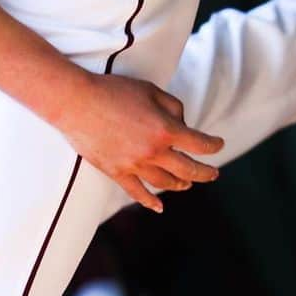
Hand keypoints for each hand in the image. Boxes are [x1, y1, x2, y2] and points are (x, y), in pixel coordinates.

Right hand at [59, 72, 224, 212]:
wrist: (77, 102)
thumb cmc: (113, 90)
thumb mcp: (150, 89)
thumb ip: (172, 106)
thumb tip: (182, 123)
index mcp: (165, 129)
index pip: (199, 144)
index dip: (213, 145)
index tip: (218, 144)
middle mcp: (154, 152)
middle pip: (188, 170)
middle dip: (205, 172)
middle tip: (214, 174)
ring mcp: (135, 165)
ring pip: (166, 183)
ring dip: (181, 184)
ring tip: (188, 184)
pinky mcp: (116, 171)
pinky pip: (137, 193)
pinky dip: (150, 202)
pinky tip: (158, 206)